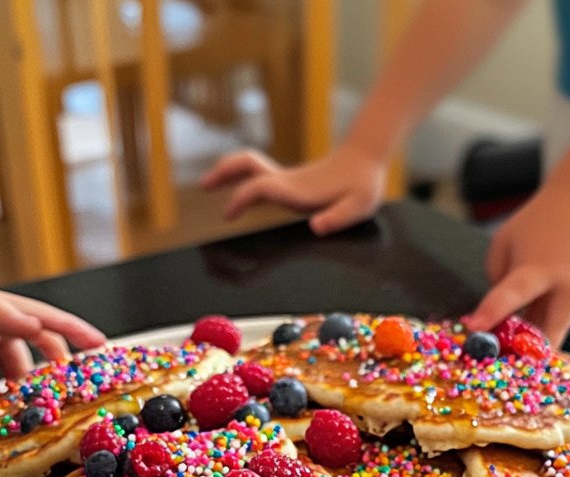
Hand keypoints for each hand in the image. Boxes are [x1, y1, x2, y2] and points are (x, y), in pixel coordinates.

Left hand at [0, 272, 106, 407]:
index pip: (43, 322)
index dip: (75, 336)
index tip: (100, 350)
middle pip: (40, 326)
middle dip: (67, 347)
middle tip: (87, 368)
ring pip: (18, 338)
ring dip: (31, 364)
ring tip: (41, 392)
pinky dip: (6, 365)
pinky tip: (2, 386)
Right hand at [200, 145, 386, 235]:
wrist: (365, 157)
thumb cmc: (364, 184)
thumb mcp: (359, 205)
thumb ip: (338, 217)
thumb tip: (315, 227)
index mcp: (298, 190)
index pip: (260, 188)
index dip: (242, 198)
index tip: (228, 213)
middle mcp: (287, 182)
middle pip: (247, 165)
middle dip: (224, 173)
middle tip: (204, 185)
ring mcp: (287, 179)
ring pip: (248, 167)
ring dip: (227, 172)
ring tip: (207, 185)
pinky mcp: (289, 181)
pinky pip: (256, 177)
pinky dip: (239, 181)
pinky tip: (236, 194)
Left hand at [465, 187, 569, 345]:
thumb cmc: (535, 225)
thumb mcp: (504, 246)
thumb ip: (500, 284)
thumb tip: (503, 322)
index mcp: (538, 267)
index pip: (512, 294)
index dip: (493, 313)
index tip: (475, 329)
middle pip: (551, 333)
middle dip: (534, 352)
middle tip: (520, 361)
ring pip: (564, 320)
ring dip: (550, 316)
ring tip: (550, 284)